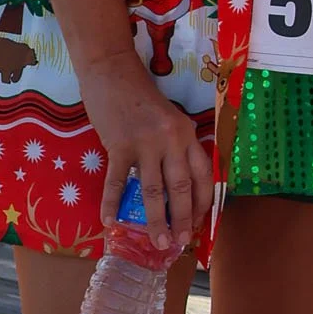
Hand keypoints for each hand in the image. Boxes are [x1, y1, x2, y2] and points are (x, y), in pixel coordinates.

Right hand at [82, 46, 212, 249]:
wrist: (112, 72)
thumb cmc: (141, 96)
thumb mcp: (169, 118)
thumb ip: (175, 146)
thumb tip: (174, 183)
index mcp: (186, 133)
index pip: (202, 174)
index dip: (202, 201)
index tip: (199, 222)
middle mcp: (170, 140)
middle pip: (180, 187)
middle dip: (182, 218)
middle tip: (180, 242)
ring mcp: (144, 143)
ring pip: (153, 190)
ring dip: (155, 220)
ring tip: (157, 242)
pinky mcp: (118, 146)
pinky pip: (117, 182)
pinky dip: (112, 204)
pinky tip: (110, 222)